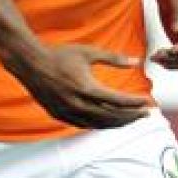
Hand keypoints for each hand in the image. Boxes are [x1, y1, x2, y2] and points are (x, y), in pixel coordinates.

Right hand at [16, 43, 151, 128]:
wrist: (29, 62)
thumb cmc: (58, 55)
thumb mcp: (88, 52)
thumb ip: (113, 58)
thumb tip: (135, 62)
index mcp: (87, 88)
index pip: (118, 101)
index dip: (136, 103)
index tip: (148, 103)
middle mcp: (78, 104)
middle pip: (112, 117)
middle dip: (131, 116)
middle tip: (144, 114)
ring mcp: (68, 112)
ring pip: (99, 124)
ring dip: (117, 123)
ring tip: (130, 119)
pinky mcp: (59, 115)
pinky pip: (84, 125)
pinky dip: (99, 124)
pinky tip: (107, 121)